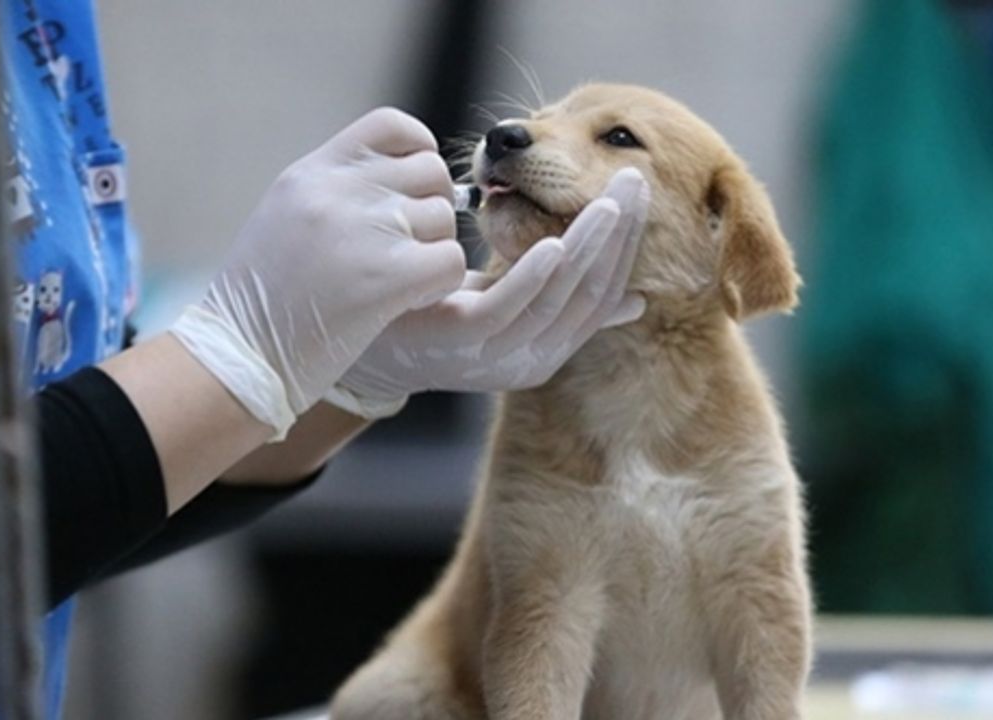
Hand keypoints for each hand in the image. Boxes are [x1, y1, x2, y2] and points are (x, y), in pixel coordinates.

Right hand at [171, 108, 465, 437]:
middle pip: (430, 171)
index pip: (391, 126)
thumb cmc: (262, 301)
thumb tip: (405, 180)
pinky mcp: (389, 276)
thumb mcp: (285, 219)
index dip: (419, 150)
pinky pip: (451, 261)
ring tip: (394, 280)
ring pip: (445, 218)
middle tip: (406, 247)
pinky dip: (438, 284)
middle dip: (430, 208)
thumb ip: (336, 192)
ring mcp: (365, 230)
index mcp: (311, 173)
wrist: (241, 357)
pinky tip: (406, 300)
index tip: (413, 186)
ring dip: (432, 251)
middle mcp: (338, 191)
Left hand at [326, 168, 650, 418]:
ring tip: (608, 204)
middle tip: (637, 182)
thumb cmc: (429, 308)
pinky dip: (535, 277)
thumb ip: (560, 297)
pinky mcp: (460, 342)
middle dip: (619, 238)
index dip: (627, 244)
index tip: (640, 191)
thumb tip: (634, 301)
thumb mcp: (503, 300)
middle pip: (589, 296)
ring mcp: (495, 356)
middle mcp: (529, 360)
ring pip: (557, 302)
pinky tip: (554, 243)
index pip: (603, 294)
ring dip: (589, 250)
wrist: (352, 338)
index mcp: (545, 349)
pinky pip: (508, 310)